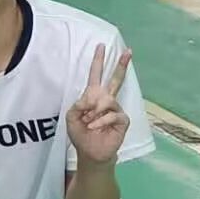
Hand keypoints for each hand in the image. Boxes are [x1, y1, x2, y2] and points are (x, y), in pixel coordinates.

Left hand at [66, 44, 131, 164]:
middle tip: (128, 51)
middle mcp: (106, 100)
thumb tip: (92, 98)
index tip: (101, 46)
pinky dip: (100, 121)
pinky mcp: (122, 120)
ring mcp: (116, 109)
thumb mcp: (71, 117)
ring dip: (94, 112)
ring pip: (107, 100)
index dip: (98, 61)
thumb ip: (79, 104)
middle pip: (115, 79)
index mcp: (93, 96)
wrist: (90, 152)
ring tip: (88, 122)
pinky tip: (95, 127)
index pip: (96, 75)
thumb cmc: (81, 133)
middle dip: (120, 65)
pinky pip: (112, 114)